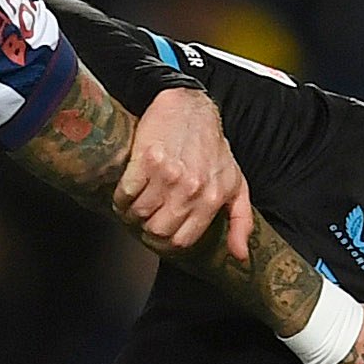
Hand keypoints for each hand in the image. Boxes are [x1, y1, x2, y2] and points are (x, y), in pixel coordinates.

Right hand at [122, 87, 254, 260]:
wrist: (191, 108)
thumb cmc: (212, 147)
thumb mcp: (235, 184)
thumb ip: (241, 222)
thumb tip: (240, 256)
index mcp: (212, 199)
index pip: (181, 241)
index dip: (165, 242)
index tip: (157, 234)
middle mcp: (191, 189)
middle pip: (157, 231)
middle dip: (146, 228)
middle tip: (145, 218)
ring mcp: (168, 175)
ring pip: (139, 214)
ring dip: (132, 213)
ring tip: (134, 204)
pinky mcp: (147, 159)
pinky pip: (126, 193)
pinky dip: (122, 197)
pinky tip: (126, 191)